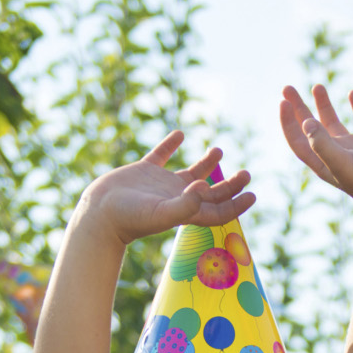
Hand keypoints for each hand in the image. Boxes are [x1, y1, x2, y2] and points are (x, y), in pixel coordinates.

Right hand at [75, 132, 254, 246]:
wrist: (99, 213)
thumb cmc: (130, 219)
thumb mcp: (161, 214)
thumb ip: (185, 204)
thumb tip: (204, 189)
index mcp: (187, 211)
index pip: (219, 211)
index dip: (237, 204)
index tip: (253, 194)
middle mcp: (178, 198)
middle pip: (211, 192)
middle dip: (230, 184)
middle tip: (247, 173)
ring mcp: (161, 184)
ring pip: (190, 172)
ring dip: (206, 162)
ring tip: (219, 150)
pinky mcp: (144, 171)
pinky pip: (161, 154)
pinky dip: (171, 143)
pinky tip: (180, 134)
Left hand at [281, 85, 352, 211]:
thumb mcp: (341, 163)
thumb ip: (322, 143)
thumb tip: (306, 122)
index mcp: (322, 161)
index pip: (298, 139)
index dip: (288, 121)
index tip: (284, 102)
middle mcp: (334, 152)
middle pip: (310, 126)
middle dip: (298, 107)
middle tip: (287, 88)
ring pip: (333, 121)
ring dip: (323, 104)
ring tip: (317, 86)